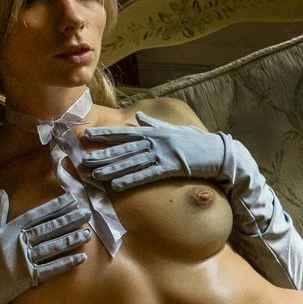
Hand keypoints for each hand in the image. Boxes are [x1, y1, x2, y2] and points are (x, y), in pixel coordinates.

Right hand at [0, 187, 92, 303]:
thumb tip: (2, 192)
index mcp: (7, 230)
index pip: (35, 214)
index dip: (54, 206)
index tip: (70, 198)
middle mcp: (16, 243)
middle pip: (48, 228)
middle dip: (69, 219)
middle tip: (87, 212)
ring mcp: (22, 260)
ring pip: (53, 246)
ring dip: (72, 239)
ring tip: (88, 233)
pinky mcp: (27, 278)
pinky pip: (52, 269)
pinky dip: (67, 263)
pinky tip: (82, 258)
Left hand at [79, 111, 229, 191]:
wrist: (218, 152)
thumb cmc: (197, 142)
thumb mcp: (175, 129)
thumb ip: (155, 124)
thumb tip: (141, 118)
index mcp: (155, 132)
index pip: (125, 132)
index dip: (105, 134)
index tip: (88, 135)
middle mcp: (155, 141)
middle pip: (123, 148)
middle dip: (102, 154)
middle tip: (84, 159)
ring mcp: (162, 154)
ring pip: (131, 162)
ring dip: (112, 169)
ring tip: (94, 174)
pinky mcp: (171, 167)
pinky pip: (146, 175)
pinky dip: (130, 180)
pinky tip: (117, 185)